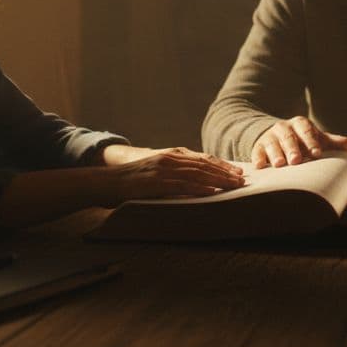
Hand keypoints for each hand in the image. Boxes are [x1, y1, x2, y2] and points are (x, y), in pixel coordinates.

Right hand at [99, 147, 244, 201]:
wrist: (104, 182)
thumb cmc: (130, 181)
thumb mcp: (155, 173)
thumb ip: (173, 175)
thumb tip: (195, 186)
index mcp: (171, 155)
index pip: (202, 159)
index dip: (221, 165)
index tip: (237, 172)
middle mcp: (169, 158)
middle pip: (204, 164)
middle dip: (225, 172)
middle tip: (242, 180)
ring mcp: (162, 168)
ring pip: (197, 173)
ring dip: (218, 179)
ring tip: (234, 186)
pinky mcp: (155, 181)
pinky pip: (182, 184)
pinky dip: (199, 188)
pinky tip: (212, 192)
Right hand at [251, 116, 346, 168]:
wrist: (277, 135)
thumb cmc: (302, 140)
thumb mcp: (315, 139)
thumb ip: (331, 142)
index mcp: (300, 124)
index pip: (307, 130)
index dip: (312, 141)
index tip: (317, 153)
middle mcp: (284, 128)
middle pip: (288, 137)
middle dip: (292, 148)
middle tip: (296, 161)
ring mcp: (270, 137)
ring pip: (272, 144)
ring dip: (275, 153)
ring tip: (280, 164)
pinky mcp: (258, 146)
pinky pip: (257, 151)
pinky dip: (258, 158)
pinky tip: (260, 166)